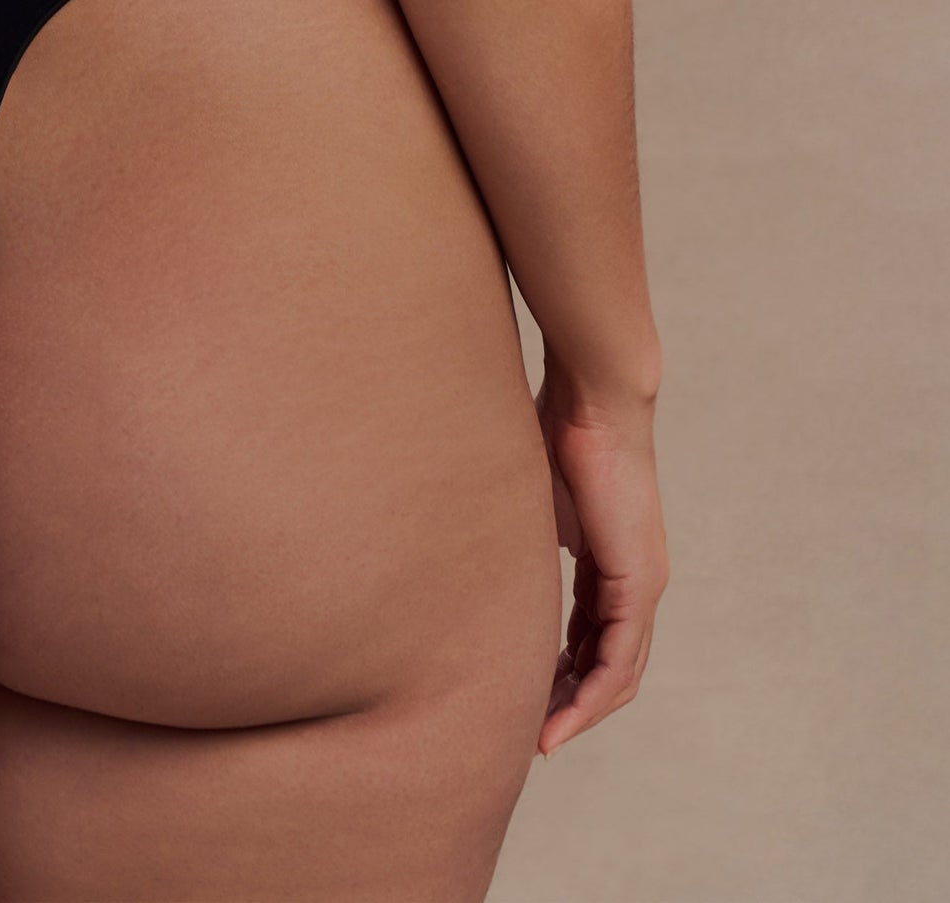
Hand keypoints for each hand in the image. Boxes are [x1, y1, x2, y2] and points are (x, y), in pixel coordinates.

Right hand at [534, 360, 666, 754]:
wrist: (593, 398)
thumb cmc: (557, 432)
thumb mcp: (536, 502)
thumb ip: (529, 538)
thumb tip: (494, 558)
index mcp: (612, 561)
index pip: (594, 636)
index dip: (564, 671)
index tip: (528, 696)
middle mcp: (638, 581)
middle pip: (611, 665)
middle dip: (573, 703)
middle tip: (532, 732)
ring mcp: (643, 584)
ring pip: (620, 672)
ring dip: (582, 710)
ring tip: (543, 738)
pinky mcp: (639, 583)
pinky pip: (619, 660)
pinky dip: (592, 695)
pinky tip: (560, 719)